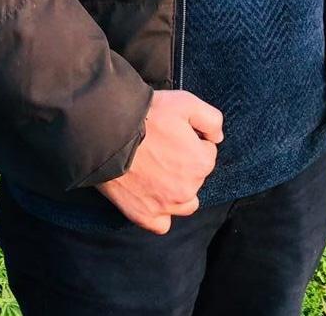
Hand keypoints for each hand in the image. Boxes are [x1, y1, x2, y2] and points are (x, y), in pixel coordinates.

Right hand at [96, 89, 223, 234]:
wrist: (108, 134)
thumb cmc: (148, 116)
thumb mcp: (186, 102)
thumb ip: (212, 119)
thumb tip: (217, 138)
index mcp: (201, 162)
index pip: (207, 151)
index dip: (192, 139)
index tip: (174, 132)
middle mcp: (189, 189)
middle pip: (195, 176)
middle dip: (185, 163)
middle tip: (162, 147)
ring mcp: (166, 206)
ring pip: (185, 203)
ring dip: (178, 190)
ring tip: (159, 172)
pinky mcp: (144, 216)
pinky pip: (162, 224)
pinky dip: (160, 212)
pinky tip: (152, 195)